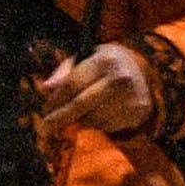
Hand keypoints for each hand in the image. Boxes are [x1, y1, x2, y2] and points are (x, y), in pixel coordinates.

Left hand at [33, 41, 168, 140]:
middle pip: (82, 104)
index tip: (45, 110)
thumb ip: (64, 73)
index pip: (74, 84)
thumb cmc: (102, 65)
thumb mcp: (84, 60)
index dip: (56, 99)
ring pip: (93, 118)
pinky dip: (98, 124)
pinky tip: (101, 112)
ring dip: (81, 120)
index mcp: (105, 59)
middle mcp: (121, 77)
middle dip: (62, 116)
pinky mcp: (138, 111)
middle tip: (47, 126)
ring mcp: (132, 95)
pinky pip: (107, 126)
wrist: (139, 70)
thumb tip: (45, 88)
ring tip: (84, 110)